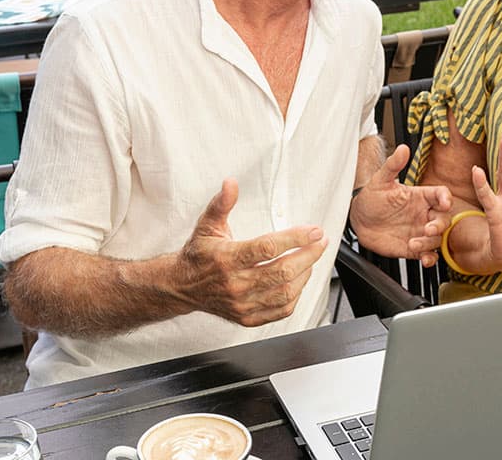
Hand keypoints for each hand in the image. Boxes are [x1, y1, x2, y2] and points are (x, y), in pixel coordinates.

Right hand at [174, 179, 328, 326]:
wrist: (181, 287)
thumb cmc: (198, 255)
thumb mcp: (207, 225)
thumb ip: (221, 204)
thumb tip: (231, 184)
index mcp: (227, 258)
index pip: (267, 248)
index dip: (295, 238)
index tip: (314, 231)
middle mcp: (235, 283)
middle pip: (282, 272)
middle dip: (309, 255)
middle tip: (320, 242)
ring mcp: (242, 303)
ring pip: (285, 293)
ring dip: (305, 274)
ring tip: (311, 258)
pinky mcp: (247, 317)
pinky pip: (280, 311)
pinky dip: (296, 296)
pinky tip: (299, 280)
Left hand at [349, 144, 452, 266]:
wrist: (358, 221)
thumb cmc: (371, 198)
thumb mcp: (381, 180)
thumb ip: (393, 165)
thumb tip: (403, 148)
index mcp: (421, 196)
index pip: (441, 195)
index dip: (446, 198)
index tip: (443, 202)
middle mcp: (423, 214)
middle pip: (444, 219)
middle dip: (440, 225)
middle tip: (427, 229)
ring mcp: (419, 231)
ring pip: (437, 238)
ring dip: (430, 243)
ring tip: (414, 243)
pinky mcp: (413, 248)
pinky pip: (428, 254)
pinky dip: (430, 258)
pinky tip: (424, 259)